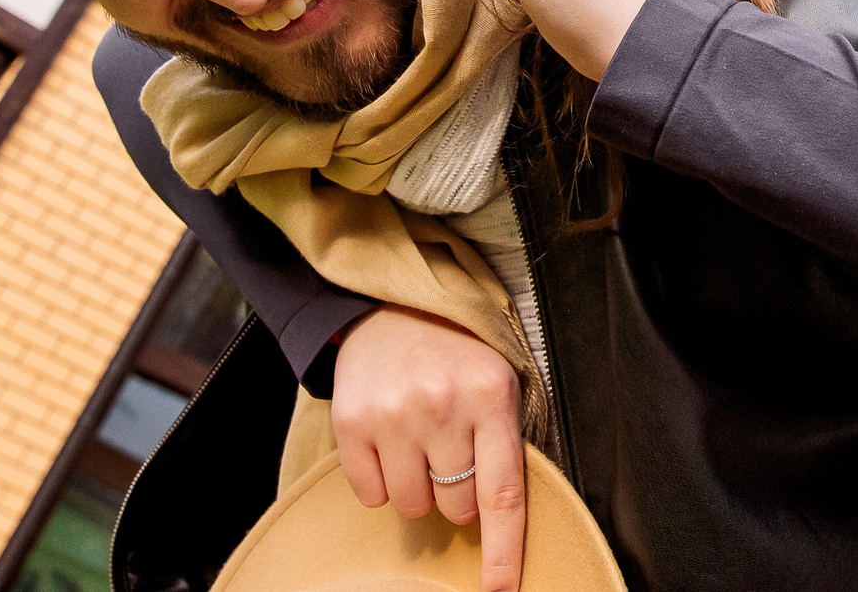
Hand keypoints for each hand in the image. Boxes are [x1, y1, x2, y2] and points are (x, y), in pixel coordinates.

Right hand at [332, 307, 526, 591]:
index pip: (503, 493)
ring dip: (418, 487)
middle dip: (456, 492)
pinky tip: (388, 442)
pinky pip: (370, 495)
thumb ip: (502, 444)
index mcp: (491, 397)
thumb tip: (500, 523)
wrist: (394, 305)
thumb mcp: (497, 383)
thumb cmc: (457, 355)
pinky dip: (380, 482)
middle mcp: (443, 407)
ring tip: (419, 440)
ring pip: (412, 505)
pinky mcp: (352, 422)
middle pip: (456, 507)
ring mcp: (394, 415)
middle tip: (451, 449)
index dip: (505, 552)